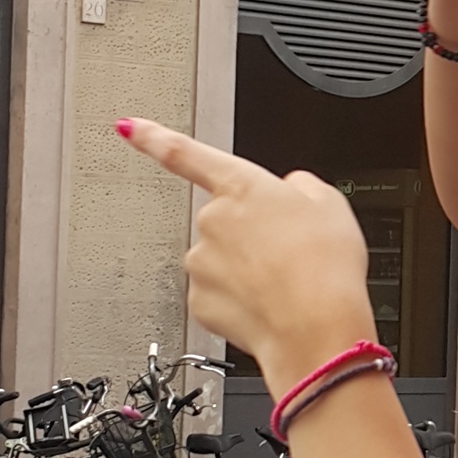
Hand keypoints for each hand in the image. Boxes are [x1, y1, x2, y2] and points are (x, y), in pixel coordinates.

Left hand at [117, 123, 374, 399]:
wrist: (314, 329)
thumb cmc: (323, 267)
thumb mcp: (329, 205)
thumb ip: (301, 188)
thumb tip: (291, 192)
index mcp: (240, 186)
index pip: (185, 153)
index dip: (153, 137)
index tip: (128, 128)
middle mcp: (213, 221)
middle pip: (225, 221)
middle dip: (250, 235)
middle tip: (288, 254)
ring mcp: (202, 262)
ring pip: (222, 261)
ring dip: (248, 269)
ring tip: (284, 284)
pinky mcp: (200, 302)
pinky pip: (219, 296)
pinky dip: (241, 301)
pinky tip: (269, 305)